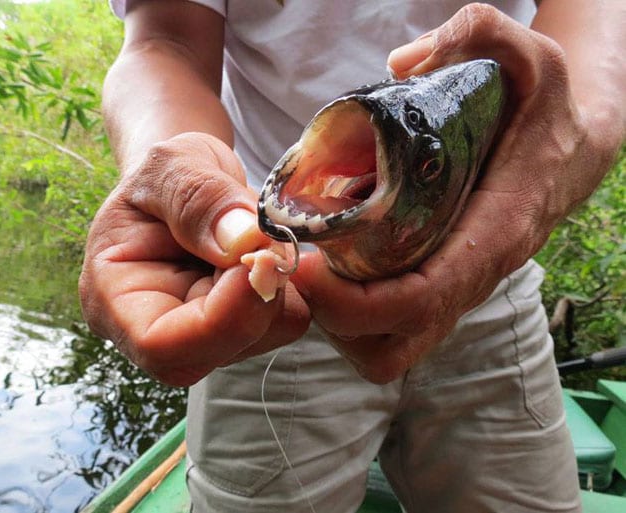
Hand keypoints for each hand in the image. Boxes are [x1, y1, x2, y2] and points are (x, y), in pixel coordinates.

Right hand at [79, 133, 309, 385]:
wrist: (187, 180)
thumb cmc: (165, 174)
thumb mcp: (171, 165)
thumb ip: (198, 198)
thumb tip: (243, 241)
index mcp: (114, 299)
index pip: (161, 344)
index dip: (221, 316)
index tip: (260, 258)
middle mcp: (156, 329)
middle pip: (219, 348)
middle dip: (259, 292)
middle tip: (269, 233)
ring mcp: (204, 333)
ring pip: (266, 334)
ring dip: (279, 281)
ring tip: (256, 232)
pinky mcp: (241, 325)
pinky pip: (287, 317)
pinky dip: (292, 281)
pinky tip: (267, 248)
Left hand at [290, 4, 621, 383]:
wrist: (571, 151)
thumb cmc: (545, 111)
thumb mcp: (530, 56)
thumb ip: (477, 35)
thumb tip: (401, 63)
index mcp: (491, 238)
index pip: (419, 300)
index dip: (354, 301)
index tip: (308, 266)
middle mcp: (470, 281)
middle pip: (393, 344)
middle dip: (336, 320)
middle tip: (303, 267)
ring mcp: (453, 293)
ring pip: (387, 351)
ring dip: (338, 326)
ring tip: (313, 274)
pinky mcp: (438, 292)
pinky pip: (389, 334)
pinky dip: (350, 320)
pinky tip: (332, 274)